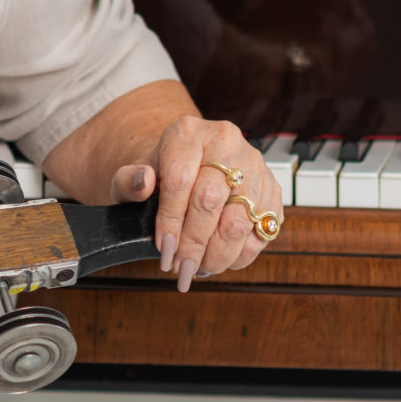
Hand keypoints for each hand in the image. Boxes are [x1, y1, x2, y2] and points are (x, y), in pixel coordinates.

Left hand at [108, 115, 280, 292]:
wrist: (191, 163)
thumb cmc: (162, 172)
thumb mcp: (135, 172)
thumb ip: (128, 179)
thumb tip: (142, 183)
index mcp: (187, 133)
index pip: (179, 179)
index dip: (170, 219)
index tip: (164, 248)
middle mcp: (225, 142)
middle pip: (210, 200)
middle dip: (193, 242)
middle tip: (181, 267)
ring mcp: (253, 164)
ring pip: (240, 219)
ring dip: (218, 253)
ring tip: (200, 268)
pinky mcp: (272, 188)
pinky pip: (262, 229)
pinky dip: (242, 254)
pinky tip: (221, 261)